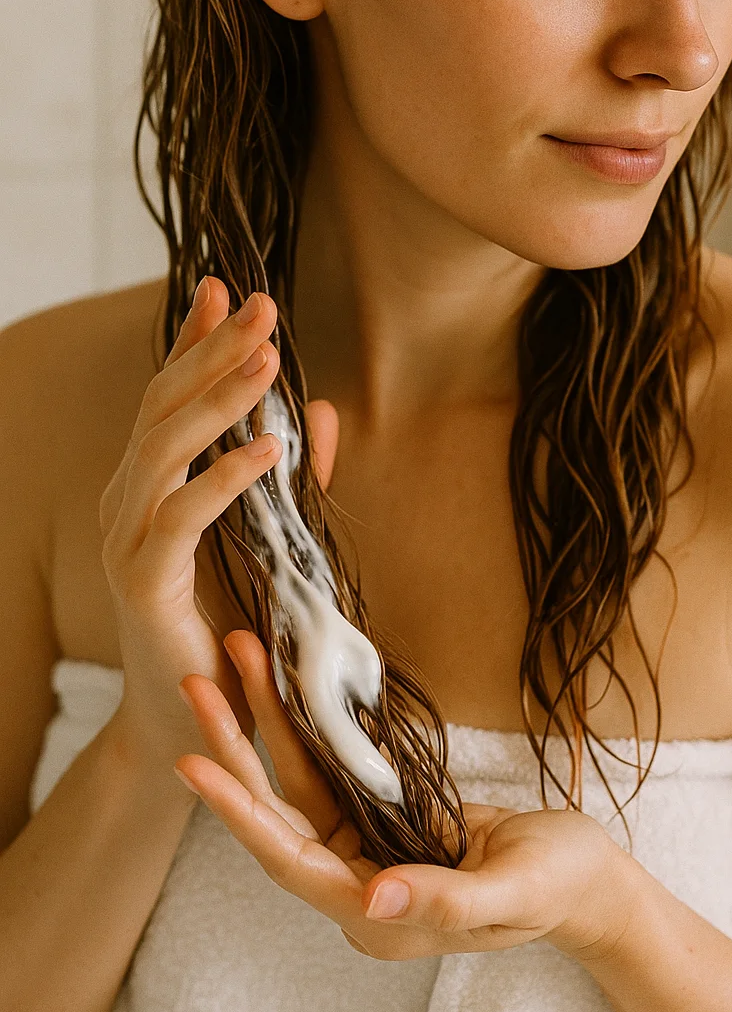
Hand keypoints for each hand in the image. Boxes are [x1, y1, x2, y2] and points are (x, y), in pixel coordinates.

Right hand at [99, 275, 338, 776]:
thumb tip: (324, 411)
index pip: (167, 397)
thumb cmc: (228, 628)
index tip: (226, 287)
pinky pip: (181, 519)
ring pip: (163, 449)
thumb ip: (292, 480)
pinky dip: (223, 478)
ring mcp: (126, 541)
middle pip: (163, 406)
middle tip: (263, 304)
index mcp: (150, 485)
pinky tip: (270, 448)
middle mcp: (127, 503)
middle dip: (213, 350)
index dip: (193, 341)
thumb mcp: (270, 540)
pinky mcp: (143, 585)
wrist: (189, 724)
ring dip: (217, 398)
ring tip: (270, 358)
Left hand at [174, 631, 630, 962]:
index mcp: (377, 914)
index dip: (240, 812)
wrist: (589, 881)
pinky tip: (288, 685)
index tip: (195, 763)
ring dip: (269, 725)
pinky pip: (335, 770)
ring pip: (302, 785)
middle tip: (200, 684)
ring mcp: (370, 850)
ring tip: (237, 663)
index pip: (289, 860)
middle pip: (279, 815)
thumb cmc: (559, 887)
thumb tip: (374, 896)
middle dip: (238, 749)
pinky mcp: (387, 819)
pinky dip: (309, 727)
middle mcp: (359, 884)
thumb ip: (445, 900)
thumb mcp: (511, 893)